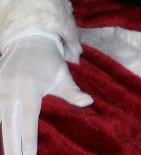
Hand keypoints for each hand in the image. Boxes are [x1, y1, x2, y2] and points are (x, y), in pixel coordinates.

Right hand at [0, 31, 92, 154]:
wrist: (29, 40)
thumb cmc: (50, 62)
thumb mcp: (63, 75)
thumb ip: (73, 91)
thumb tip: (88, 102)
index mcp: (30, 89)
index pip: (28, 121)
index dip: (28, 141)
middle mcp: (10, 91)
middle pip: (9, 125)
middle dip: (13, 146)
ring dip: (4, 138)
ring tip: (10, 154)